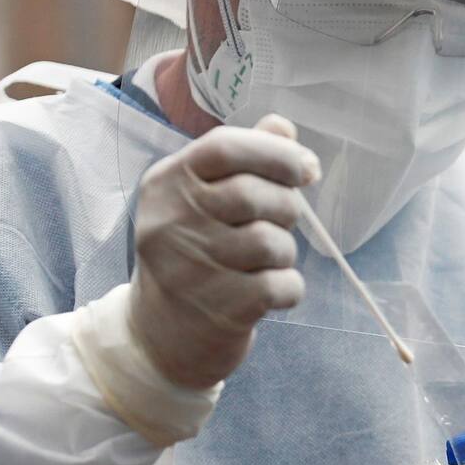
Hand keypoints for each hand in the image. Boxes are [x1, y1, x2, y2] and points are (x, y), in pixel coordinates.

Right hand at [129, 114, 320, 388]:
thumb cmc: (191, 255)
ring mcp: (192, 269)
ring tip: (267, 261)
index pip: (224, 148)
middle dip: (285, 206)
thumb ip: (240, 160)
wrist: (159, 338)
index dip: (275, 152)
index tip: (306, 169)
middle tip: (282, 221)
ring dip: (285, 252)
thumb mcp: (199, 201)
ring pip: (271, 242)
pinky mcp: (220, 310)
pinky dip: (289, 288)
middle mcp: (171, 223)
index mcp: (166, 184)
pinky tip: (270, 292)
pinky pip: (281, 285)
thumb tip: (282, 126)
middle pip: (253, 194)